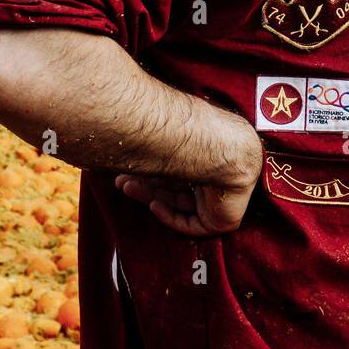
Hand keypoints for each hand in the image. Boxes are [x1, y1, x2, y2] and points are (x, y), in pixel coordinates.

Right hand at [113, 118, 262, 236]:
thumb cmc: (202, 133)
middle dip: (147, 184)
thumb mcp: (173, 138)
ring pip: (181, 204)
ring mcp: (222, 199)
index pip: (180, 170)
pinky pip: (193, 224)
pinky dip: (170, 216)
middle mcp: (219, 177)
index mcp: (213, 157)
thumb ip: (158, 141)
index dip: (154, 171)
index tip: (131, 168)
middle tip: (123, 180)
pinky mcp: (223, 220)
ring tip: (127, 186)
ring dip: (152, 196)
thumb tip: (129, 124)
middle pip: (177, 187)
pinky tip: (153, 204)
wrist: (225, 147)